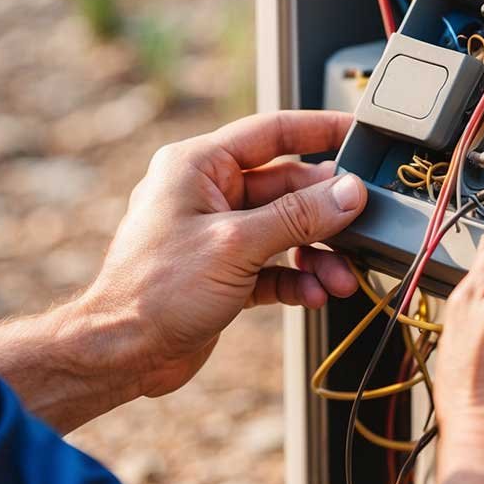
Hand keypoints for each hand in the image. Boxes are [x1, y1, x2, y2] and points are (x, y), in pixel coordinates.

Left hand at [78, 109, 366, 400]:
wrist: (122, 353)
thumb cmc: (155, 290)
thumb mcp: (237, 244)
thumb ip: (298, 216)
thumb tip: (348, 192)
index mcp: (198, 166)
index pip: (271, 132)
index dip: (318, 130)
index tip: (357, 132)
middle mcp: (206, 193)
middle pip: (285, 186)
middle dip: (325, 211)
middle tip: (362, 224)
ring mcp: (216, 233)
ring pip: (284, 229)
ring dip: (316, 252)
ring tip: (341, 276)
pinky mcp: (223, 272)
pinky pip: (273, 264)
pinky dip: (297, 277)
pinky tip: (315, 293)